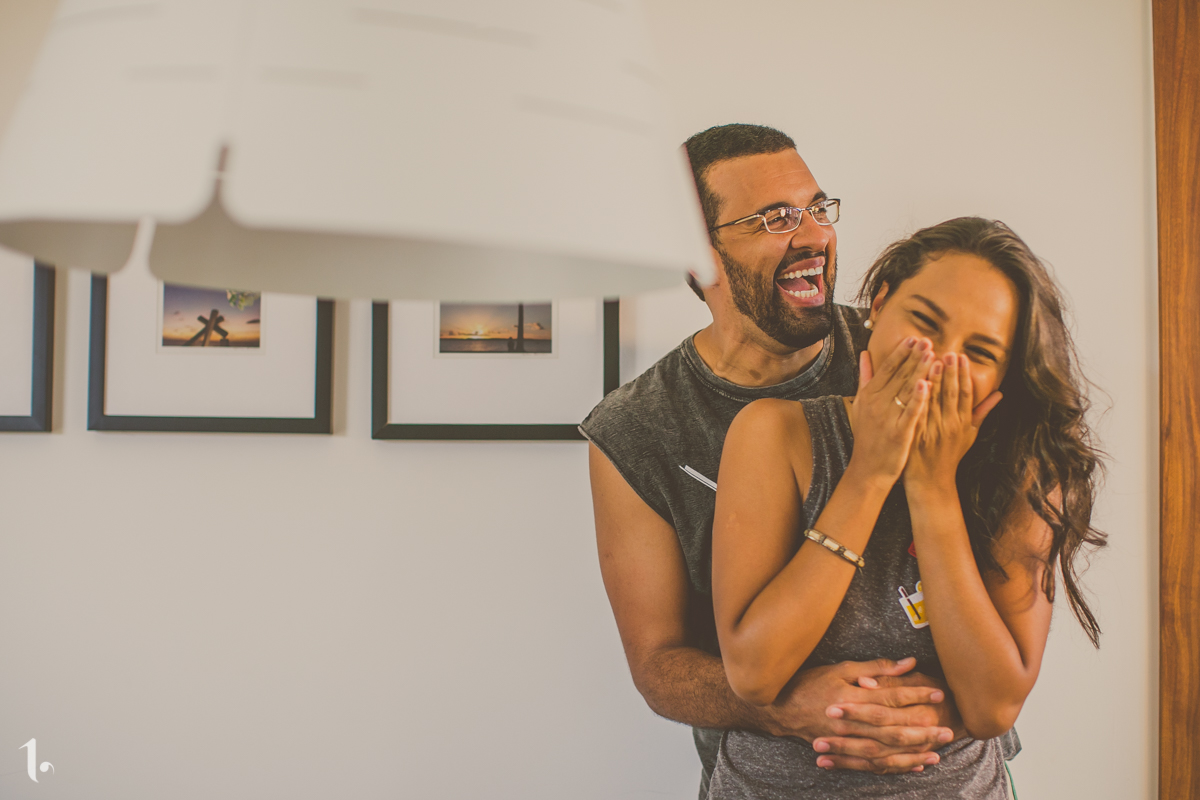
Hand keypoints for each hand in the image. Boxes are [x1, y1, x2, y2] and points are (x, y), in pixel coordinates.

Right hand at [758, 658, 954, 773]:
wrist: (777, 709)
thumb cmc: (809, 683)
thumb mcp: (840, 668)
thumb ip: (875, 668)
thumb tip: (906, 663)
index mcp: (851, 697)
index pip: (891, 697)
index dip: (916, 694)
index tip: (938, 693)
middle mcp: (850, 722)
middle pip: (893, 729)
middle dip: (923, 730)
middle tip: (948, 730)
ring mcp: (846, 741)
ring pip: (886, 752)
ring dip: (913, 753)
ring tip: (937, 752)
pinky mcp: (842, 753)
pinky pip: (873, 765)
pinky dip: (896, 766)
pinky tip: (915, 765)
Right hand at [846, 339, 933, 484]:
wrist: (869, 469)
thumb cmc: (867, 436)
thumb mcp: (861, 404)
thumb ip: (865, 378)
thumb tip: (865, 354)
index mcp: (869, 395)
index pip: (887, 369)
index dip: (901, 353)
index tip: (913, 339)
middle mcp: (877, 404)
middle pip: (899, 376)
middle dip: (914, 357)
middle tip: (927, 341)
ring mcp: (888, 418)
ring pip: (906, 390)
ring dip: (920, 371)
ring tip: (933, 355)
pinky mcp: (899, 432)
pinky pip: (911, 412)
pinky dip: (918, 398)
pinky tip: (927, 384)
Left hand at [904, 353, 1001, 487]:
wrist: (932, 480)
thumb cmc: (951, 455)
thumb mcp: (971, 435)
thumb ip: (982, 413)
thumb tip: (999, 394)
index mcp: (963, 423)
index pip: (964, 394)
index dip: (963, 375)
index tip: (961, 357)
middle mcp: (949, 425)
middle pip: (950, 394)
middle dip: (950, 372)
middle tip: (948, 352)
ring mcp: (932, 430)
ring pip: (933, 401)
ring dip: (933, 380)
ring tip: (932, 359)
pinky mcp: (916, 435)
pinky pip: (917, 413)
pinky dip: (916, 398)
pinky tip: (915, 383)